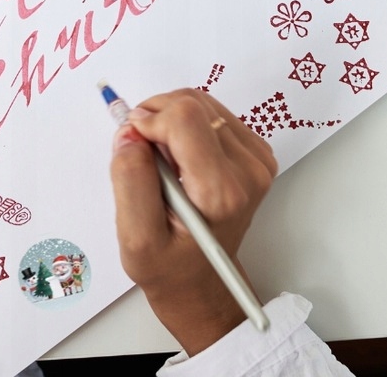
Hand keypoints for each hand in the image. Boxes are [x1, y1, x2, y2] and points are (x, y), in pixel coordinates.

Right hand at [108, 88, 276, 355]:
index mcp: (221, 192)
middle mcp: (248, 171)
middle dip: (156, 118)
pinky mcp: (255, 152)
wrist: (201, 282)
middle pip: (192, 104)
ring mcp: (256, 159)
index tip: (131, 142)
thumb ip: (130, 181)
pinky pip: (212, 113)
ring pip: (201, 103)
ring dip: (170, 120)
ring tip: (160, 160)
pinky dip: (186, 125)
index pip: (185, 117)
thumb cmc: (168, 267)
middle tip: (140, 152)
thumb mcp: (135, 239)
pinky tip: (177, 156)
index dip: (149, 120)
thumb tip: (130, 132)